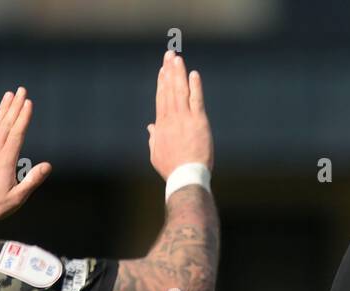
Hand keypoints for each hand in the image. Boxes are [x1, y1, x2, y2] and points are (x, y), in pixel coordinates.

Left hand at [0, 88, 51, 236]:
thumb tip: (47, 166)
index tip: (29, 103)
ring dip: (2, 109)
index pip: (16, 134)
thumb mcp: (17, 198)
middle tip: (21, 90)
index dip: (23, 117)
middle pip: (6, 124)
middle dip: (14, 106)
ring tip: (9, 95)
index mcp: (5, 161)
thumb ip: (32, 181)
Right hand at [148, 50, 212, 180]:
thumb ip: (153, 139)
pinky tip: (194, 74)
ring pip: (180, 91)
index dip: (162, 83)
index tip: (162, 70)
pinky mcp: (198, 121)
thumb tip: (150, 128)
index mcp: (161, 125)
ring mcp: (185, 118)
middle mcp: (171, 118)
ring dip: (179, 73)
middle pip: (169, 90)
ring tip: (177, 58)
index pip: (161, 98)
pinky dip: (195, 86)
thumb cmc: (172, 169)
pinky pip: (196, 100)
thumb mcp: (156, 154)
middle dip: (169, 71)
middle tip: (169, 55)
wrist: (186, 176)